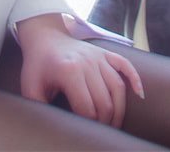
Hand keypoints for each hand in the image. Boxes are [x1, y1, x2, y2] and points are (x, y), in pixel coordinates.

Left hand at [19, 19, 143, 127]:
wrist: (44, 37)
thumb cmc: (37, 65)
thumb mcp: (30, 87)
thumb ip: (39, 108)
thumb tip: (50, 126)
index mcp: (69, 71)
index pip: (87, 108)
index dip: (88, 125)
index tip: (85, 132)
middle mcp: (87, 63)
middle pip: (105, 101)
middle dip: (105, 122)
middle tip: (100, 132)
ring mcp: (97, 56)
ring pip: (117, 87)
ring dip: (119, 110)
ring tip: (115, 125)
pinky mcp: (104, 53)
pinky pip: (125, 65)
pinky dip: (135, 79)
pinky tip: (140, 94)